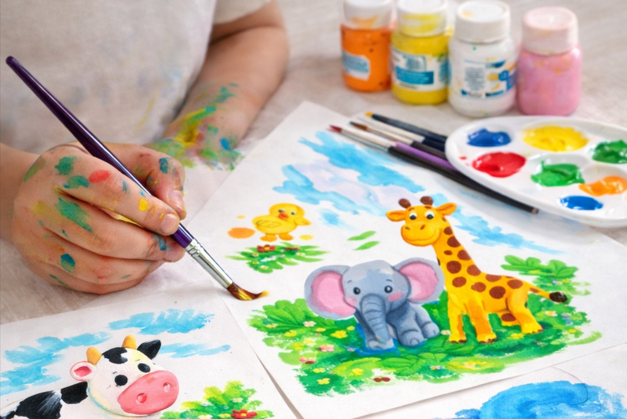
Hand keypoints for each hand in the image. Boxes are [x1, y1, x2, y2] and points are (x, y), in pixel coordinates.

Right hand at [11, 143, 186, 293]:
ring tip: (161, 257)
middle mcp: (41, 203)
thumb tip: (178, 210)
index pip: (110, 190)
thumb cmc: (94, 171)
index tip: (174, 222)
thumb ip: (161, 172)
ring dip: (140, 268)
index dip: (148, 211)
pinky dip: (124, 280)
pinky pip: (90, 285)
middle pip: (103, 236)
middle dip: (149, 246)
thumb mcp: (127, 157)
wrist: (37, 189)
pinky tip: (140, 267)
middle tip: (175, 248)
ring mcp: (35, 239)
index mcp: (64, 167)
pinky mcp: (40, 266)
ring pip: (97, 268)